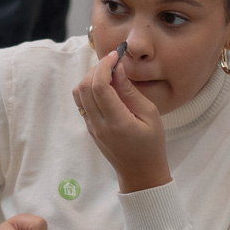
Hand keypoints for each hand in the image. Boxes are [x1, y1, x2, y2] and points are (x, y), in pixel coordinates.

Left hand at [72, 48, 169, 193]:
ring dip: (91, 78)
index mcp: (116, 122)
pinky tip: (106, 87)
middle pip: (84, 87)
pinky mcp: (89, 128)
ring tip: (109, 74)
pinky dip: (89, 89)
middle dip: (97, 68)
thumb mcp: (150, 115)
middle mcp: (98, 124)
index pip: (99, 86)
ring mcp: (91, 127)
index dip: (105, 66)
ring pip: (79, 94)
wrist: (140, 173)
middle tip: (113, 62)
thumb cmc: (151, 145)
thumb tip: (118, 69)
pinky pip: (82, 102)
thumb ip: (131, 91)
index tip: (116, 56)